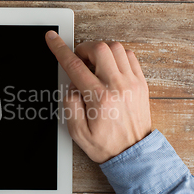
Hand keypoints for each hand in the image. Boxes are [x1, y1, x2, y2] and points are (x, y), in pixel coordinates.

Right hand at [45, 30, 151, 162]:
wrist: (133, 154)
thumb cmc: (107, 144)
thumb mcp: (77, 132)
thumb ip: (69, 104)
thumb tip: (71, 85)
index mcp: (100, 98)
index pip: (75, 66)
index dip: (60, 49)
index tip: (52, 39)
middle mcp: (118, 87)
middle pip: (100, 49)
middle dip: (84, 49)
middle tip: (80, 61)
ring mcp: (132, 83)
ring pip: (116, 48)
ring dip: (102, 51)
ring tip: (95, 65)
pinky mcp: (141, 84)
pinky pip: (130, 56)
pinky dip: (117, 56)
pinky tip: (110, 67)